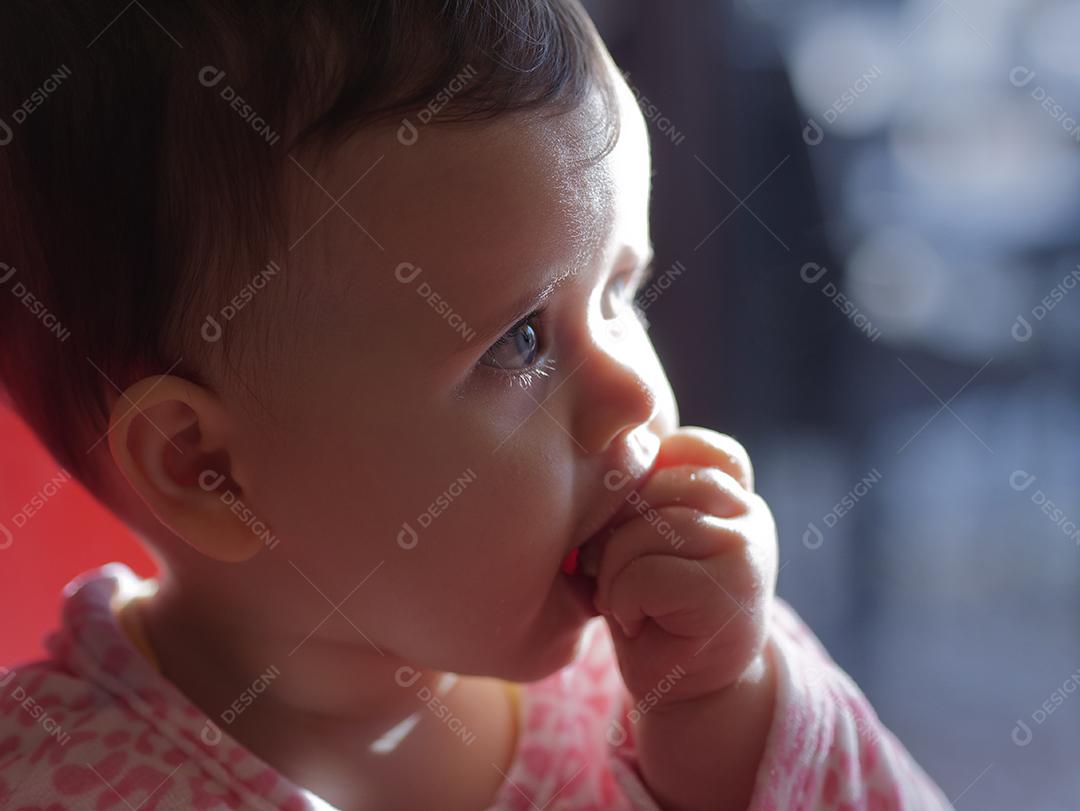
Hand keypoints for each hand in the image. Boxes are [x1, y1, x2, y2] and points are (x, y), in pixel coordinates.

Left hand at [585, 426, 777, 704]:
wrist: (691, 686)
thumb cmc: (656, 606)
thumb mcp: (647, 536)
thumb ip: (643, 495)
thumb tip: (605, 463)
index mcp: (731, 491)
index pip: (687, 446)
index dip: (642, 479)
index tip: (627, 525)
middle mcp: (750, 511)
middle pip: (655, 485)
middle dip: (614, 529)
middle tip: (607, 570)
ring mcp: (748, 549)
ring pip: (649, 530)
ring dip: (616, 572)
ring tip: (624, 600)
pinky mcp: (732, 591)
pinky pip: (648, 574)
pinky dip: (623, 599)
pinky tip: (636, 621)